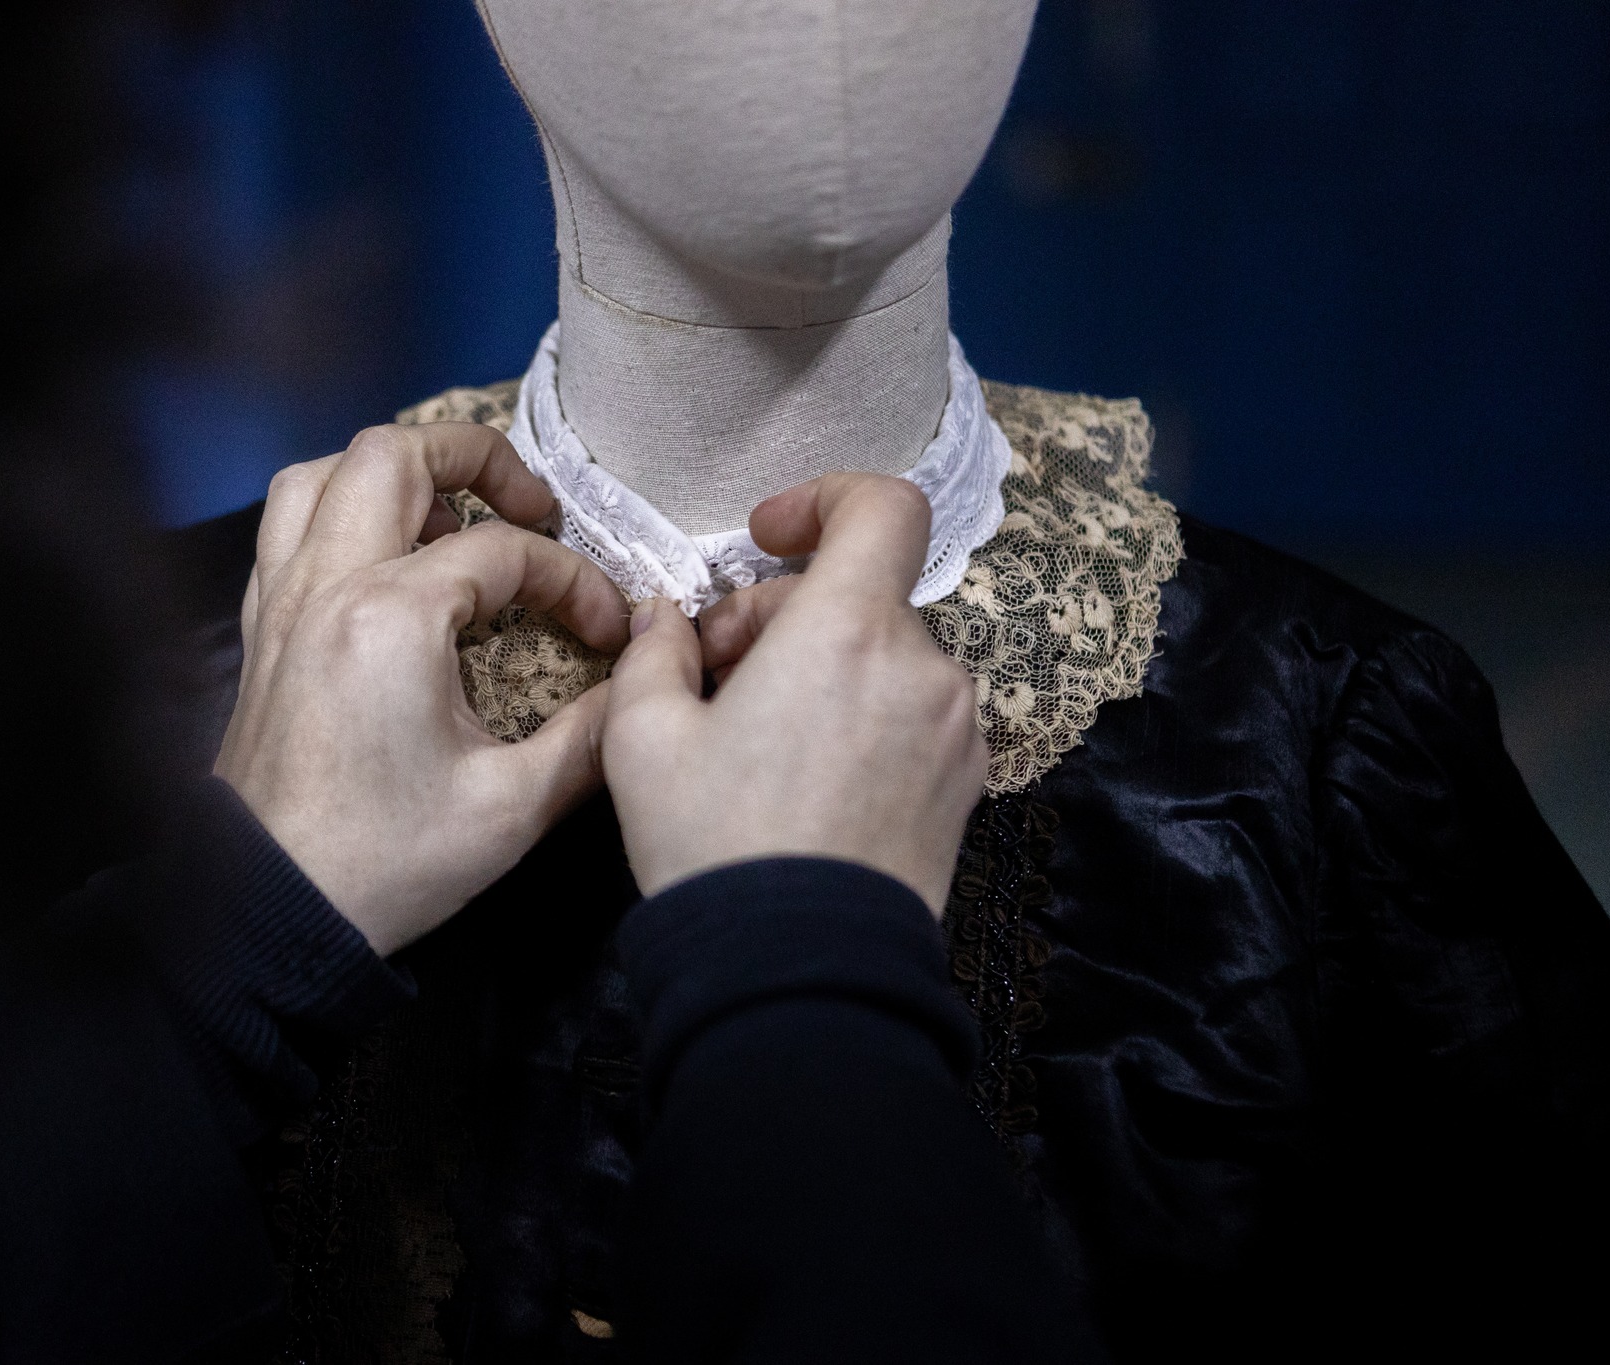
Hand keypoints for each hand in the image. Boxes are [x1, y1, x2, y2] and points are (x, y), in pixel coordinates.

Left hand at [216, 423, 628, 954]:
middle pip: (393, 456)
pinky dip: (338, 517)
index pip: (504, 551)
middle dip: (476, 458)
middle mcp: (326, 588)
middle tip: (531, 508)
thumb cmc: (384, 865)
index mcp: (391, 616)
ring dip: (392, 475)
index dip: (574, 582)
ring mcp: (282, 606)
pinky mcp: (261, 636)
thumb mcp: (512, 808)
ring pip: (320, 477)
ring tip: (450, 519)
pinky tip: (384, 565)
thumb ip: (590, 736)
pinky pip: (285, 531)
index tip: (607, 635)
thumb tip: (642, 686)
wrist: (270, 915)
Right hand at [601, 474, 987, 914]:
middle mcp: (922, 668)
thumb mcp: (644, 740)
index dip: (824, 499)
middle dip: (782, 615)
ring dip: (823, 668)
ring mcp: (956, 730)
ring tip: (753, 736)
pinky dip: (862, 716)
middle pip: (861, 593)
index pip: (883, 507)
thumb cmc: (717, 848)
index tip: (766, 539)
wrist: (799, 973)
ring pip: (886, 656)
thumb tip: (665, 620)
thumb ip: (655, 652)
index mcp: (848, 632)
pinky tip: (803, 778)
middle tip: (713, 673)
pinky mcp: (965, 784)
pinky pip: (912, 714)